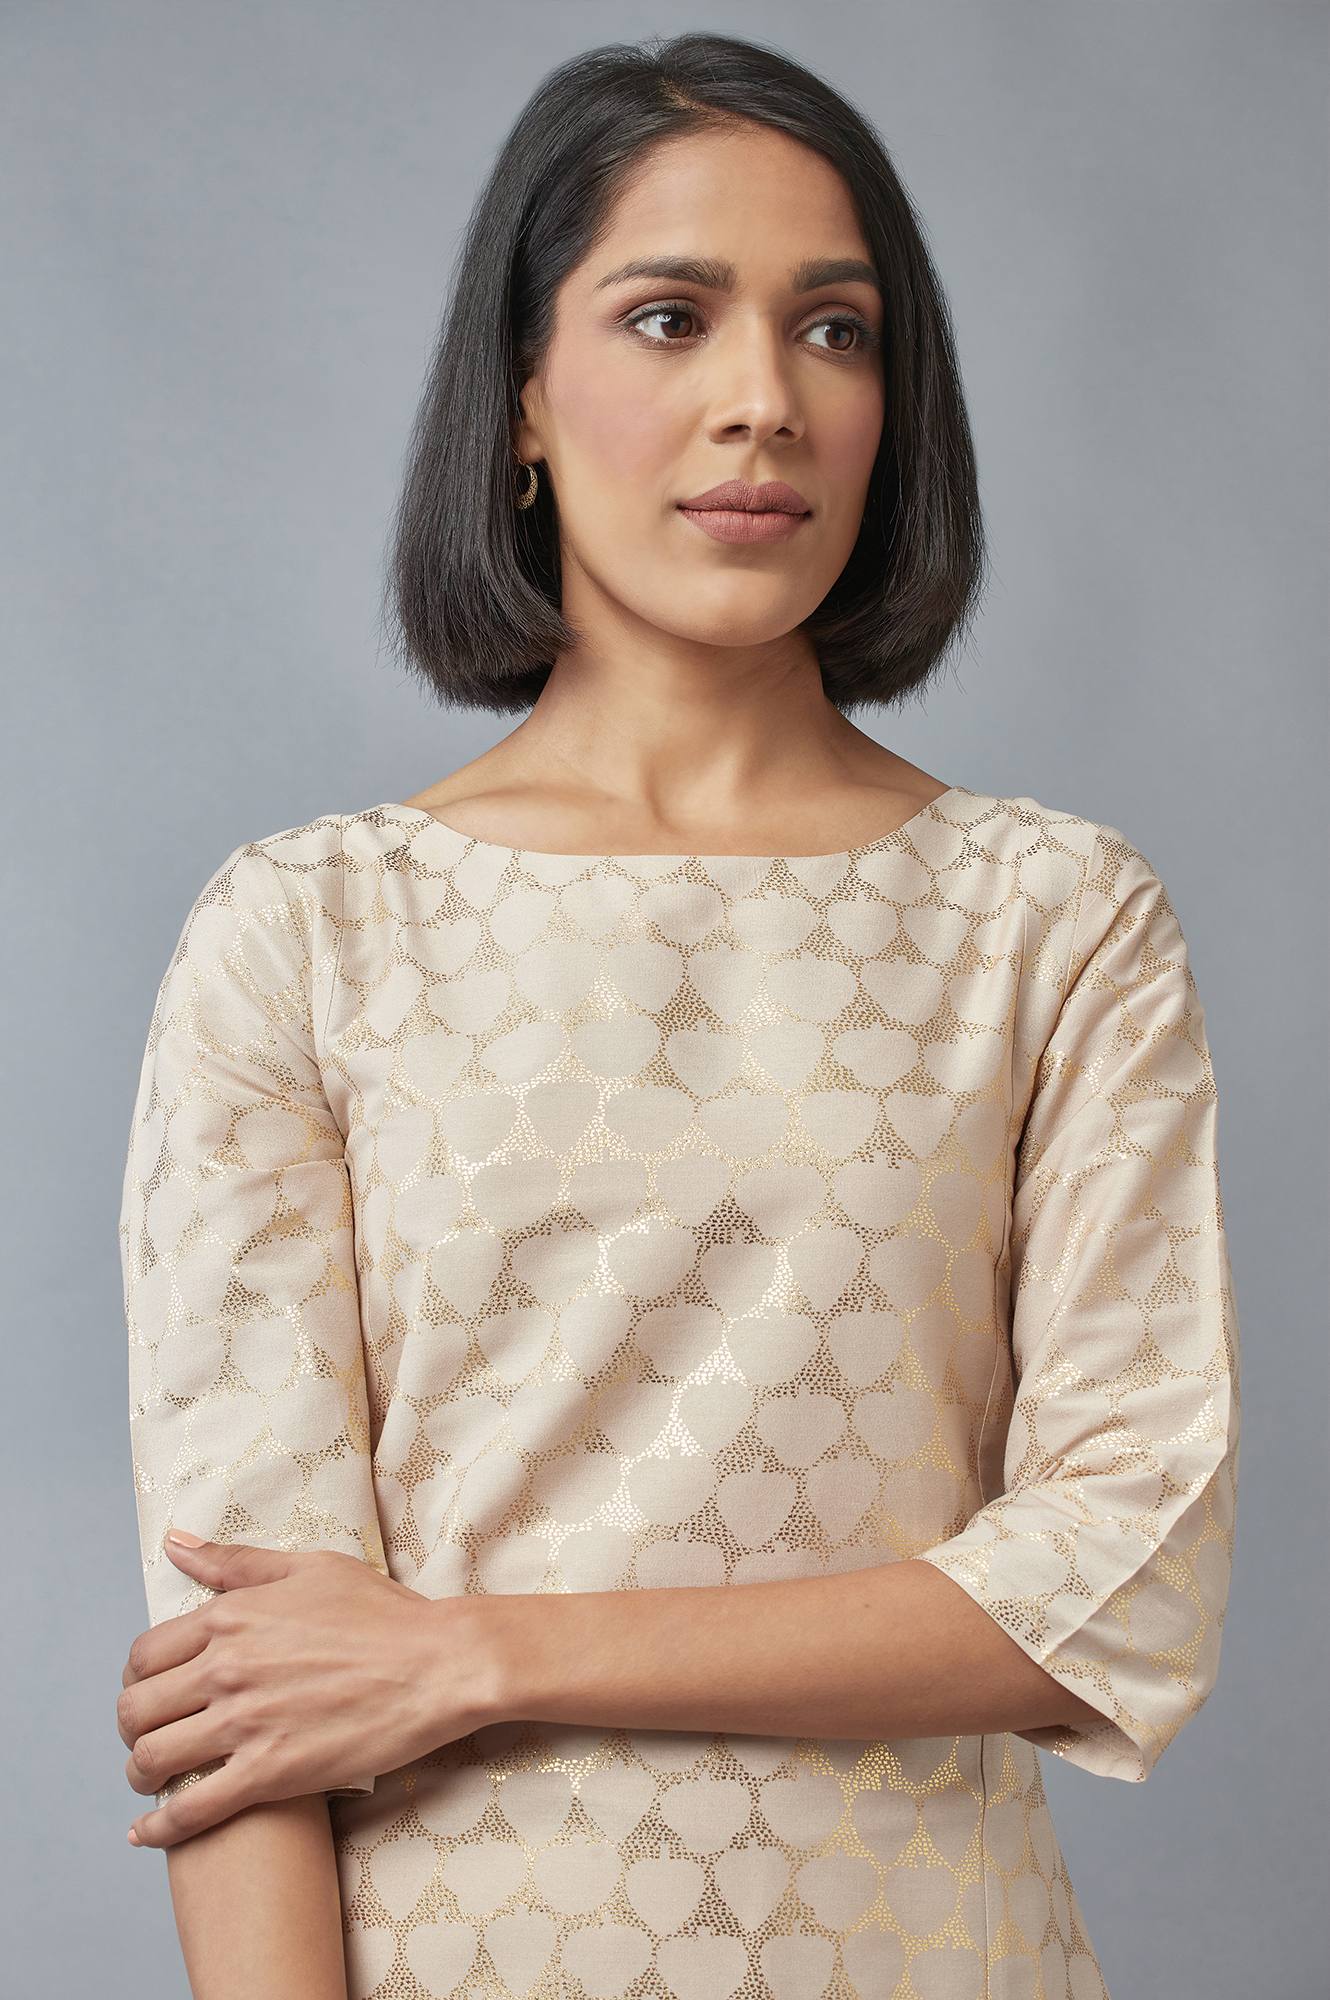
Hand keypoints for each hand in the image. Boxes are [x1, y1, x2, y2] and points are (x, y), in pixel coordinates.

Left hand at [118, 1532, 496, 1848]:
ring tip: (151, 1782)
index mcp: (231, 1616)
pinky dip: (157, 1829)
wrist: (437, 1665)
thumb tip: (176, 1543)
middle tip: (147, 1737)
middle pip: (136, 1709)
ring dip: (139, 1774)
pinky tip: (147, 1833)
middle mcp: (226, 1668)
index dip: (136, 1679)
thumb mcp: (309, 1568)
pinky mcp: (269, 1773)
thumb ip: (236, 1562)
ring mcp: (245, 1722)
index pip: (144, 1654)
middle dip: (131, 1728)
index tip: (149, 1691)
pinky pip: (190, 1811)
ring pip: (152, 1760)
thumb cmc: (382, 1613)